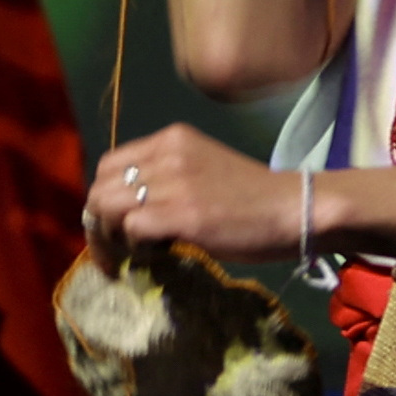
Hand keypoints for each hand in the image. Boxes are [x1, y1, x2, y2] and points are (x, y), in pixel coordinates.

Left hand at [87, 123, 302, 262]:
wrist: (296, 209)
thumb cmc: (255, 199)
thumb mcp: (203, 170)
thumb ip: (167, 179)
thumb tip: (128, 214)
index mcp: (171, 139)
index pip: (109, 165)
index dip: (104, 200)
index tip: (113, 228)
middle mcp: (167, 153)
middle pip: (100, 188)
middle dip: (98, 225)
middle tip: (115, 253)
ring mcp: (174, 182)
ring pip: (108, 208)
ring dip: (112, 239)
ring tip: (134, 256)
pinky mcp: (183, 213)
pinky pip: (132, 229)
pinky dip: (136, 249)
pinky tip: (157, 256)